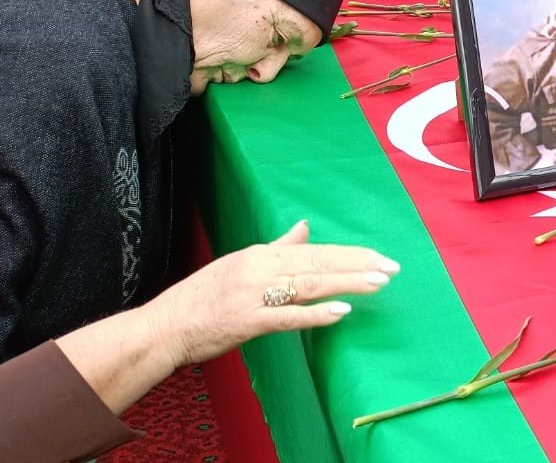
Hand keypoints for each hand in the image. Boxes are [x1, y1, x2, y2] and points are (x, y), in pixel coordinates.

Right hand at [142, 219, 397, 367]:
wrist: (163, 328)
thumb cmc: (202, 299)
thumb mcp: (240, 264)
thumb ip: (277, 248)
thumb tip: (304, 227)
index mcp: (260, 254)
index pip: (315, 250)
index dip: (350, 254)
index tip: (379, 257)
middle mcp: (258, 267)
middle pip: (318, 262)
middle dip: (358, 264)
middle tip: (391, 268)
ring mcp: (252, 293)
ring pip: (308, 284)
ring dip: (347, 283)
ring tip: (378, 283)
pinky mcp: (245, 321)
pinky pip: (286, 316)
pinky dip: (315, 312)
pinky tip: (341, 311)